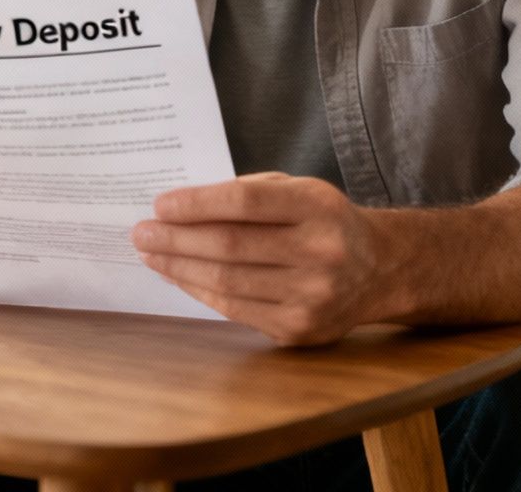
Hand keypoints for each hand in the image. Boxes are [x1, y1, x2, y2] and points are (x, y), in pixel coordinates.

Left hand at [131, 172, 388, 345]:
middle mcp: (320, 253)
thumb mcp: (299, 191)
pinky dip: (200, 292)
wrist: (379, 271)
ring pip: (228, 282)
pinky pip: (235, 309)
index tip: (160, 205)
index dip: (198, 205)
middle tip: (142, 233)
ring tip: (151, 255)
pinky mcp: (299, 329)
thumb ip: (249, 195)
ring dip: (179, 268)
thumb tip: (182, 209)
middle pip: (231, 246)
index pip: (246, 204)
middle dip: (177, 240)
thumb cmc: (324, 222)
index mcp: (318, 207)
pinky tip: (178, 277)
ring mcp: (311, 297)